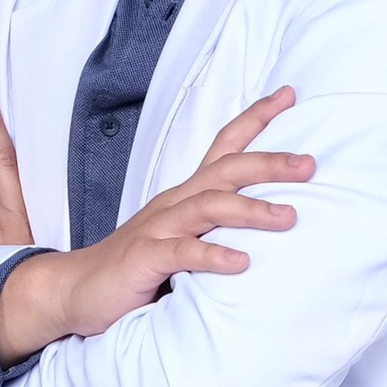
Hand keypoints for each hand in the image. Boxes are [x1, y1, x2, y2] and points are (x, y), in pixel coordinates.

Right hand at [0, 86, 315, 362]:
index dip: (256, 118)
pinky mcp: (145, 258)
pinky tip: (241, 263)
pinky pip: (183, 253)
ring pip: (209, 206)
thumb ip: (216, 226)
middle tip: (310, 163)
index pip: (224, 147)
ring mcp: (157, 228)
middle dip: (269, 162)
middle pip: (225, 170)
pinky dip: (213, 255)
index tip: (289, 95)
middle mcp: (174, 203)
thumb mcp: (181, 238)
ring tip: (288, 217)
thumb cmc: (137, 266)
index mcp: (185, 196)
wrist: (76, 290)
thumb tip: (271, 220)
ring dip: (251, 209)